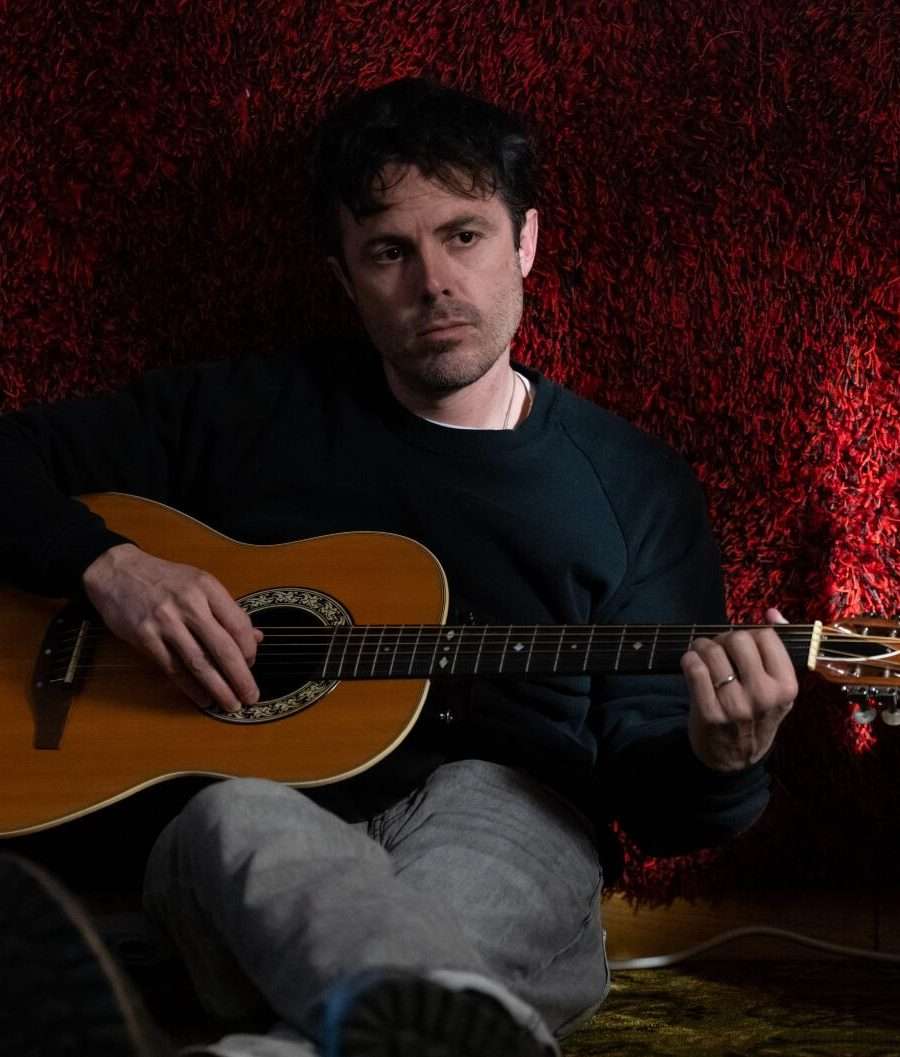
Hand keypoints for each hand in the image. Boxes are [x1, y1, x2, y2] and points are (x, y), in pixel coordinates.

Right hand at [82, 543, 261, 712]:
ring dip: (218, 688)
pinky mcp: (145, 636)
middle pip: (222, 648)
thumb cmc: (164, 579)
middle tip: (251, 696)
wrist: (117, 572)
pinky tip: (203, 698)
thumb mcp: (199, 584)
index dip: (249, 649)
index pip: (238, 624)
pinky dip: (190, 687)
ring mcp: (165, 621)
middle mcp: (189, 603)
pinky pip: (173, 668)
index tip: (252, 664)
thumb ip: (227, 611)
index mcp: (206, 587)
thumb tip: (258, 637)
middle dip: (240, 677)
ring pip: (199, 662)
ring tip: (230, 704)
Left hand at [680, 608, 796, 771]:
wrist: (734, 759)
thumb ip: (777, 648)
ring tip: (701, 654)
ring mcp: (736, 706)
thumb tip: (772, 612)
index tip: (740, 646)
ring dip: (701, 646)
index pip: (766, 636)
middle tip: (718, 649)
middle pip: (738, 639)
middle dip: (723, 638)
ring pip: (712, 650)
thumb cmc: (757, 715)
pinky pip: (694, 668)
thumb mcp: (778, 688)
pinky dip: (689, 660)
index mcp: (787, 686)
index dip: (749, 634)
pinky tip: (691, 664)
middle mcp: (764, 695)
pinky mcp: (709, 713)